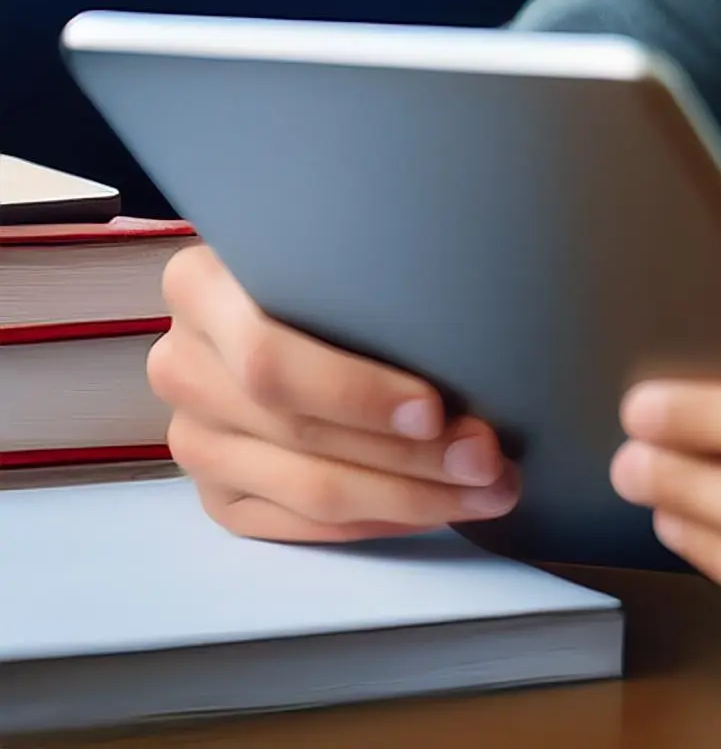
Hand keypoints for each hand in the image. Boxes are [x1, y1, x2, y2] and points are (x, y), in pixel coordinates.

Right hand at [151, 243, 519, 541]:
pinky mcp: (215, 492)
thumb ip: (370, 271)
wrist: (273, 292)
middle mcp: (182, 366)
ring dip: (410, 496)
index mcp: (200, 288)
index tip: (436, 409)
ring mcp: (194, 436)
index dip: (356, 392)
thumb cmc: (332, 262)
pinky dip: (376, 519)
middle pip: (300, 432)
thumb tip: (473, 327)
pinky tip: (437, 508)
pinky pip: (299, 523)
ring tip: (489, 489)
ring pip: (308, 488)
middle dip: (411, 455)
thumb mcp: (337, 245)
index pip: (271, 358)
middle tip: (490, 459)